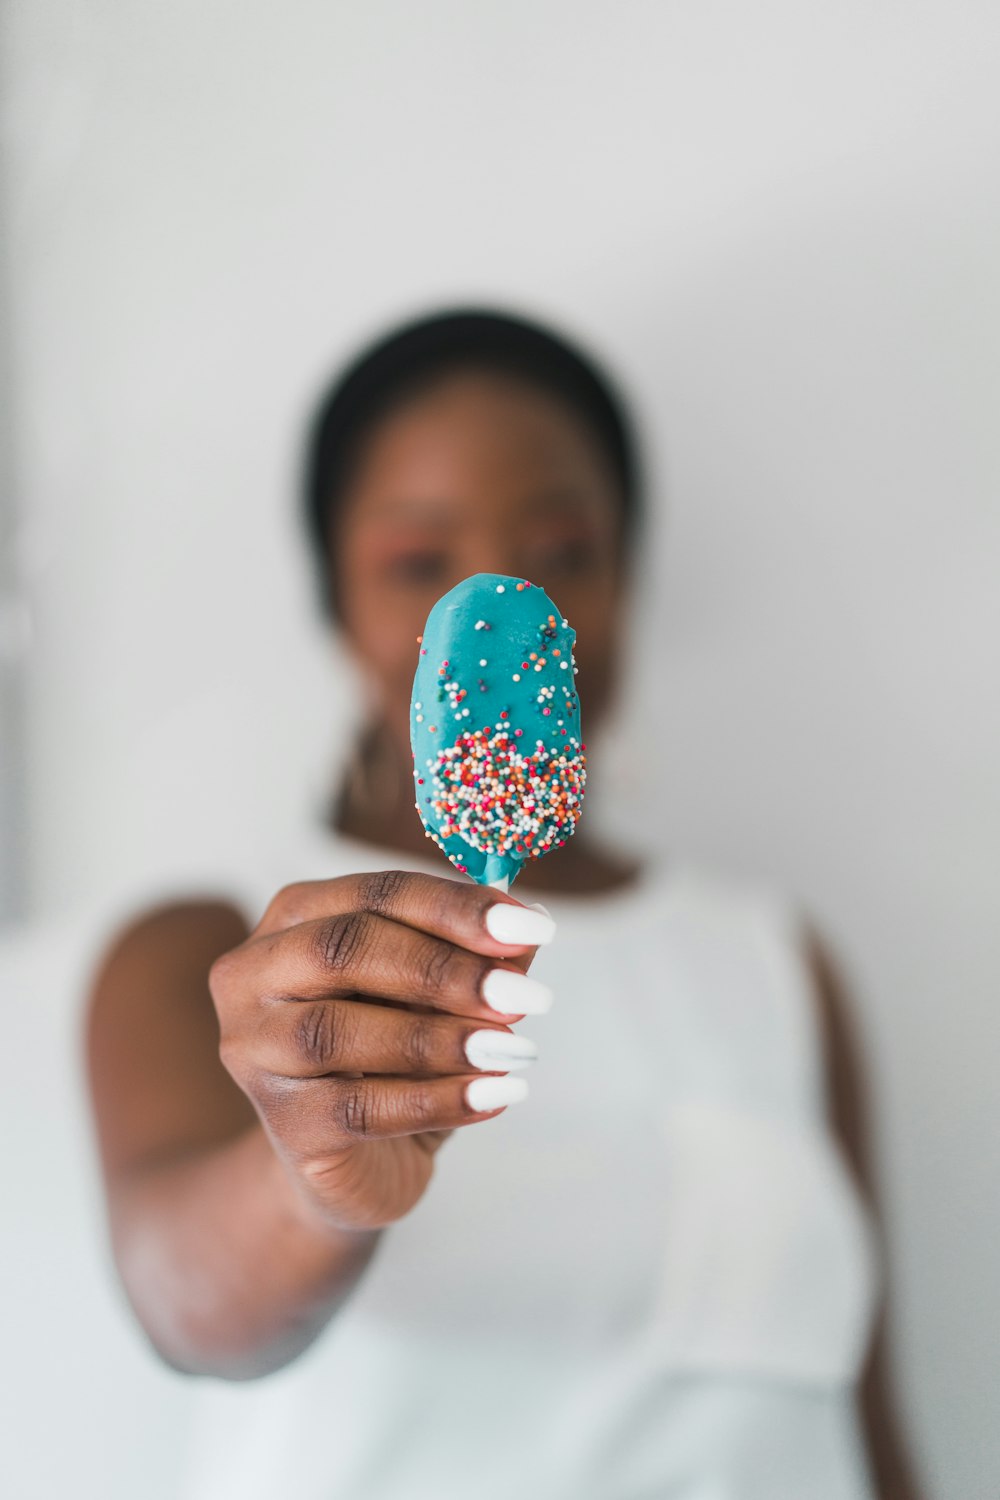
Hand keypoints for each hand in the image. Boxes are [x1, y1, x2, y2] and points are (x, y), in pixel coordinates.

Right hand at [209, 870, 554, 1230]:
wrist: (356, 1166)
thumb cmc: (394, 1060)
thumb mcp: (440, 1000)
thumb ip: (478, 958)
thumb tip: (530, 924)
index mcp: (294, 919)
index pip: (374, 893)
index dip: (455, 907)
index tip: (533, 926)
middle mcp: (253, 976)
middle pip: (343, 950)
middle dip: (444, 969)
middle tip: (526, 994)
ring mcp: (254, 1051)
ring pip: (338, 1032)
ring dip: (439, 1038)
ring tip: (514, 1049)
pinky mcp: (283, 1124)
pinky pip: (359, 1108)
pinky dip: (437, 1100)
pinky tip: (495, 1096)